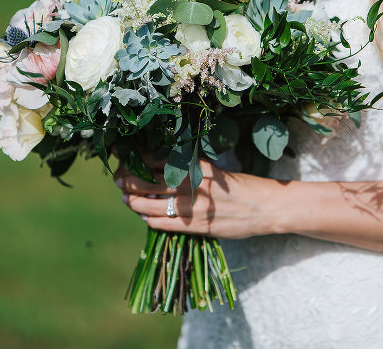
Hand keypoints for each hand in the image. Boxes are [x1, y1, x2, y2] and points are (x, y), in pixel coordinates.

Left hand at [113, 159, 283, 238]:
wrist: (265, 207)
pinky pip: (164, 224)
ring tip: (127, 199)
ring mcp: (193, 207)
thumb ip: (188, 170)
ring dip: (134, 202)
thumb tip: (157, 168)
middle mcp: (192, 184)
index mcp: (196, 166)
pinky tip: (145, 216)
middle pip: (148, 181)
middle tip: (118, 180)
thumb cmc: (239, 186)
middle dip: (128, 180)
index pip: (156, 160)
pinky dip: (150, 220)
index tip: (123, 157)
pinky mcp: (197, 226)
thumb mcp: (213, 170)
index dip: (135, 159)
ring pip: (151, 204)